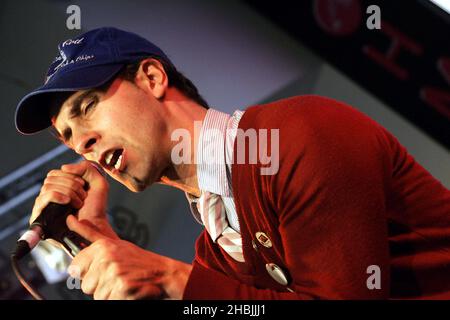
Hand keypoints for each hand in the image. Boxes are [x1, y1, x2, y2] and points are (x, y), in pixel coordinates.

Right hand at [31, 160, 117, 240]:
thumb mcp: (98, 182)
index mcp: (58, 188)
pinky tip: (67, 201)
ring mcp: (43, 207)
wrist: (96, 227)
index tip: (83, 184)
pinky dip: (56, 195)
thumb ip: (86, 168)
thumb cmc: (96, 207)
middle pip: (50, 179)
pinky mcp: (39, 218)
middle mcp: (48, 197)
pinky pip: (42, 199)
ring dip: (68, 192)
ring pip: (47, 187)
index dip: (70, 176)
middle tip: (83, 196)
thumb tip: (63, 168)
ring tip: (79, 203)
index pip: (54, 173)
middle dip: (71, 185)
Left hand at [67, 216, 191, 299]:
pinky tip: (130, 291)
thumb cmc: (139, 261)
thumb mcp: (115, 244)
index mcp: (102, 246)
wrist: (165, 274)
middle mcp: (106, 258)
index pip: (75, 268)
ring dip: (110, 294)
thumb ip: (90, 235)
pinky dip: (119, 300)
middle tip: (118, 278)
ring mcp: (114, 273)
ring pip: (97, 296)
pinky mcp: (122, 288)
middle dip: (99, 286)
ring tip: (126, 284)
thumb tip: (70, 221)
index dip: (88, 273)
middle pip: (85, 285)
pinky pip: (108, 302)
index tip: (102, 271)